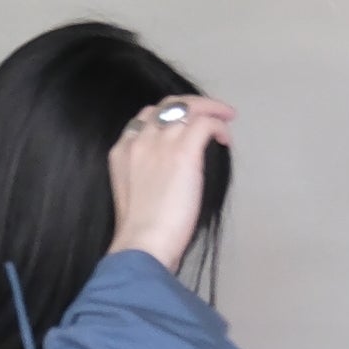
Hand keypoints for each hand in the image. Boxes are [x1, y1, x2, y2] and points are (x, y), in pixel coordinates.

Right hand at [107, 95, 235, 269]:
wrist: (142, 243)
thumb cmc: (140, 233)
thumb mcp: (133, 194)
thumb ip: (144, 175)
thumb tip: (171, 174)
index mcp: (122, 152)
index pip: (144, 118)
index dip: (167, 117)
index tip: (183, 126)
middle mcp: (139, 140)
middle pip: (166, 105)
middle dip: (191, 104)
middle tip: (211, 112)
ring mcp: (161, 143)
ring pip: (189, 107)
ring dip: (211, 110)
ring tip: (226, 118)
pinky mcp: (183, 152)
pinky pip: (206, 123)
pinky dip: (220, 127)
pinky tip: (225, 141)